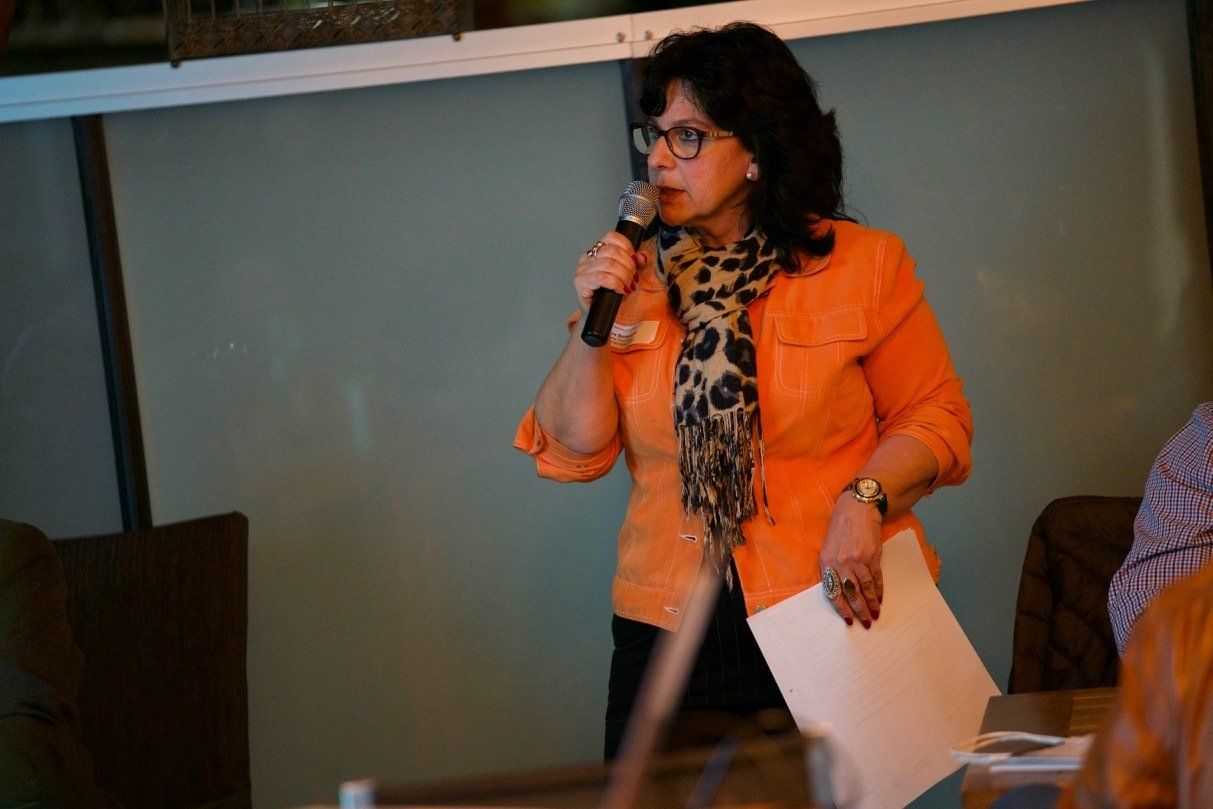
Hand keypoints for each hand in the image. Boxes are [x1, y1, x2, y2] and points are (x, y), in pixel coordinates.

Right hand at [574, 231, 645, 311]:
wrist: (602, 316)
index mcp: (598, 251)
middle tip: (633, 279)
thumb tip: (643, 256)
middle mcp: (587, 257)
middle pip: (613, 251)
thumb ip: (639, 264)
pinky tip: (620, 290)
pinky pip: (602, 278)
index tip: (635, 262)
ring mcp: (582, 269)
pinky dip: (615, 284)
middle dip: (629, 266)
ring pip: (609, 264)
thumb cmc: (613, 295)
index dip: (628, 247)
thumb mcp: (630, 276)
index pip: (612, 237)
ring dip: (624, 276)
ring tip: (628, 286)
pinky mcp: (580, 283)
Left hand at [820, 493, 883, 627]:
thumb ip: (831, 568)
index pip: (832, 591)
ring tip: (875, 615)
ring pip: (864, 588)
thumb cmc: (841, 529)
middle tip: (866, 623)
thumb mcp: (828, 547)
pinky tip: (879, 599)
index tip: (848, 621)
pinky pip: (876, 578)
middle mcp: (841, 562)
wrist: (857, 509)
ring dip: (871, 603)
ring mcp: (857, 559)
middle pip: (850, 593)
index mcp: (826, 562)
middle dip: (858, 610)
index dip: (841, 608)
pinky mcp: (872, 556)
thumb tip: (839, 591)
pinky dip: (878, 590)